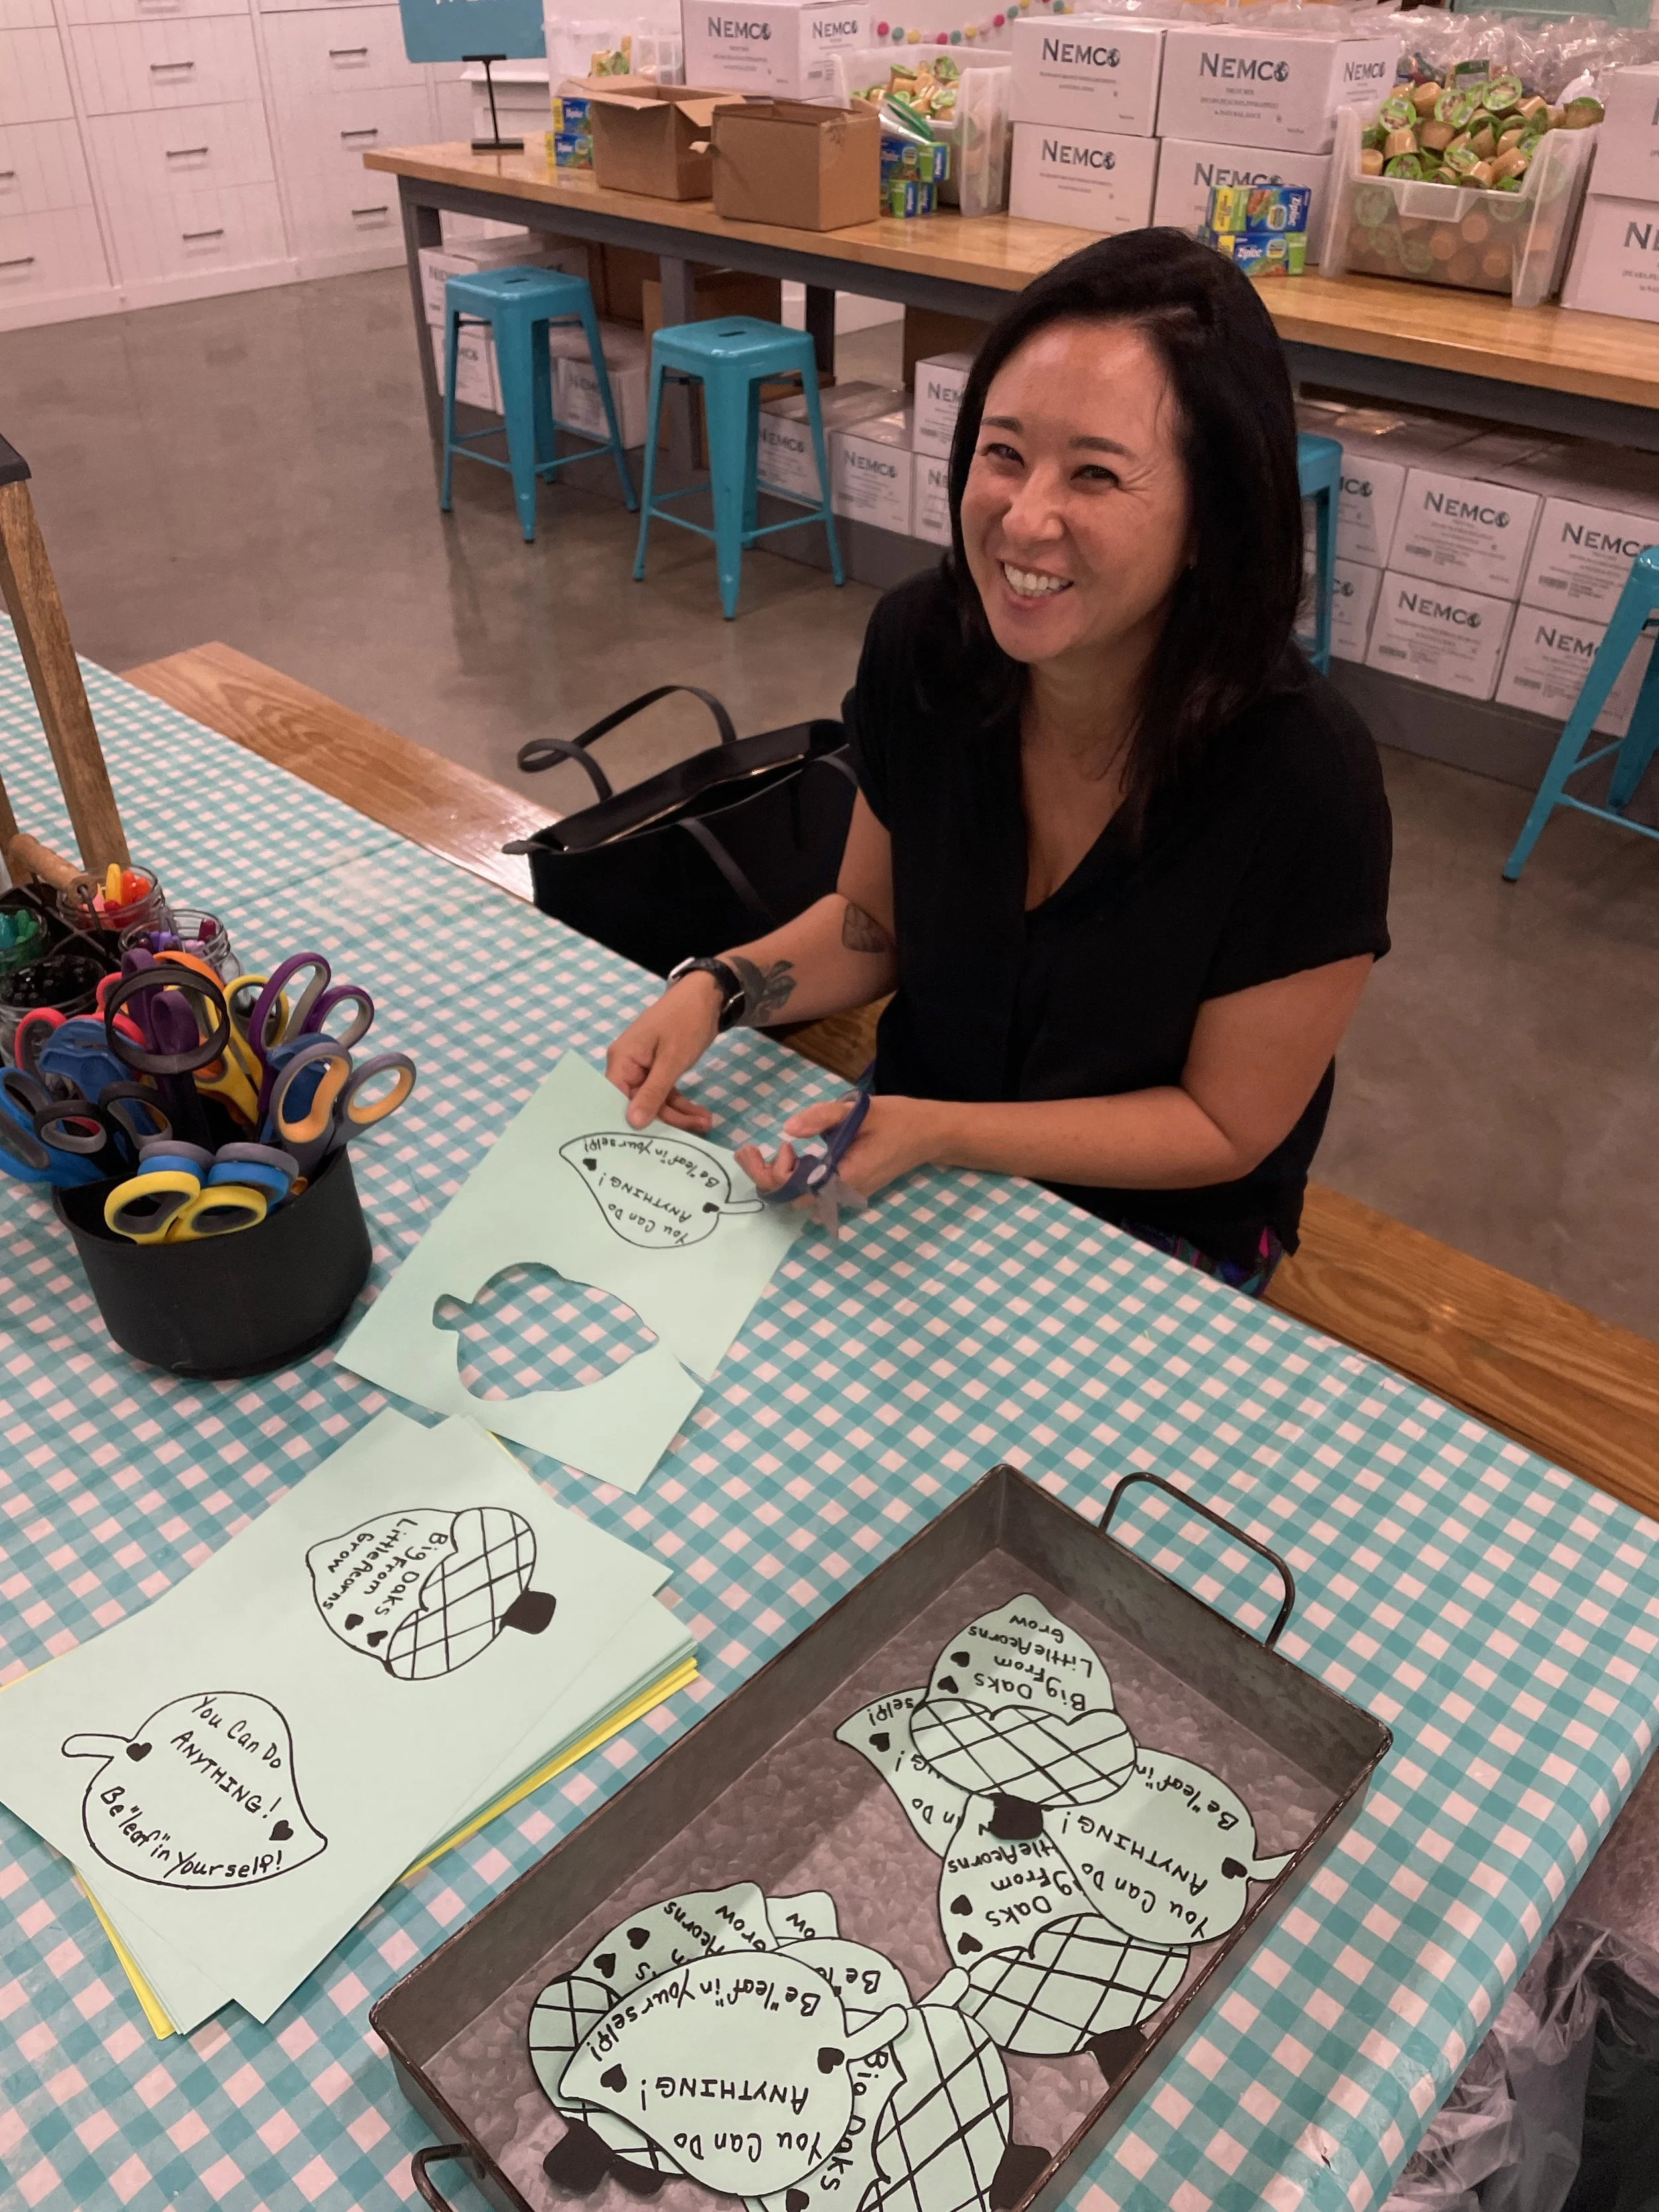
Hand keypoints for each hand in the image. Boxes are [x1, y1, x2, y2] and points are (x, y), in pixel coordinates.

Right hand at [604, 977, 719, 1131]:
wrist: (707, 997)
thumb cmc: (685, 1022)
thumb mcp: (672, 1060)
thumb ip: (653, 1092)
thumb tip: (632, 1123)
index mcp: (621, 1060)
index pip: (615, 1099)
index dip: (628, 1122)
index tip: (648, 1144)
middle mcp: (627, 1066)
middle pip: (638, 1103)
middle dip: (667, 1119)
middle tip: (695, 1131)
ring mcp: (642, 1068)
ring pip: (655, 1101)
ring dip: (680, 1114)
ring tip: (705, 1123)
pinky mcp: (658, 1069)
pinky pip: (665, 1093)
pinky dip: (682, 1103)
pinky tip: (700, 1115)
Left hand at [735, 1092, 937, 1203]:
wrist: (929, 1134)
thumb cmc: (896, 1120)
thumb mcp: (857, 1111)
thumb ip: (821, 1118)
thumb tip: (787, 1128)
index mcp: (843, 1177)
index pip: (793, 1190)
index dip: (773, 1172)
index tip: (780, 1143)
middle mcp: (842, 1193)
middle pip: (790, 1199)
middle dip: (765, 1176)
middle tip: (749, 1150)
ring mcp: (845, 1194)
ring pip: (799, 1197)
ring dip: (778, 1177)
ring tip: (769, 1150)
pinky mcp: (847, 1187)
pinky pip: (812, 1191)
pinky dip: (795, 1176)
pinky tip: (791, 1154)